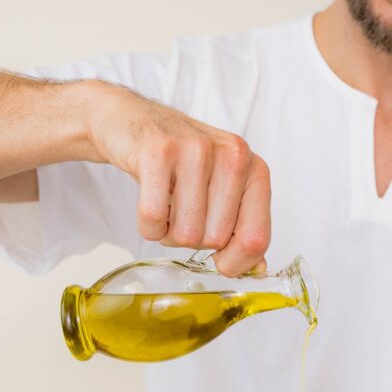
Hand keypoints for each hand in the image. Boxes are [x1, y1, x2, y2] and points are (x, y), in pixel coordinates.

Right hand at [86, 81, 269, 275]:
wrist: (134, 121)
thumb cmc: (182, 161)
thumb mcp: (222, 190)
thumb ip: (243, 228)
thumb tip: (257, 269)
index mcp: (254, 169)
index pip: (256, 238)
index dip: (236, 263)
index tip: (220, 260)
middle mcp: (233, 156)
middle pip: (216, 240)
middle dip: (193, 240)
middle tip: (182, 212)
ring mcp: (196, 150)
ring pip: (186, 234)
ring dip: (169, 232)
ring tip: (166, 204)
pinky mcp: (159, 151)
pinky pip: (153, 219)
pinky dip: (148, 225)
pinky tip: (150, 200)